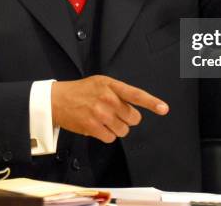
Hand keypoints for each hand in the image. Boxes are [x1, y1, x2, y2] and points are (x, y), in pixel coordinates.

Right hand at [51, 75, 168, 142]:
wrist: (57, 99)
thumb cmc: (81, 91)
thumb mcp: (101, 83)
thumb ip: (118, 92)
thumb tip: (135, 107)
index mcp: (111, 85)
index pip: (136, 94)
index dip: (152, 102)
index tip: (164, 108)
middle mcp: (107, 98)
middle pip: (133, 118)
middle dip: (127, 119)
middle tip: (115, 114)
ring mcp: (100, 113)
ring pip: (123, 130)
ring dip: (116, 128)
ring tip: (103, 119)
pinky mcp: (92, 126)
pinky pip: (111, 138)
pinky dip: (106, 135)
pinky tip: (97, 126)